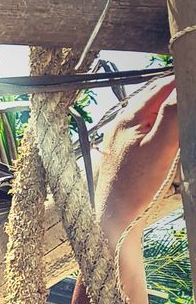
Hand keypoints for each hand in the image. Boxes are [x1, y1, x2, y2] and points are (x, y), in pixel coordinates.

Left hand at [95, 77, 177, 233]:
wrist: (116, 218)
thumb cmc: (135, 187)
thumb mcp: (161, 146)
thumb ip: (172, 113)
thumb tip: (182, 88)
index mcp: (129, 116)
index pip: (163, 85)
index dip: (183, 84)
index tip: (192, 91)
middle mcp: (122, 123)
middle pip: (156, 97)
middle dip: (176, 94)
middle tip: (188, 101)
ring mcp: (121, 137)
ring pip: (152, 113)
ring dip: (169, 110)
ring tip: (182, 115)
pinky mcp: (124, 151)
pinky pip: (146, 129)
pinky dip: (160, 126)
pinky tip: (168, 137)